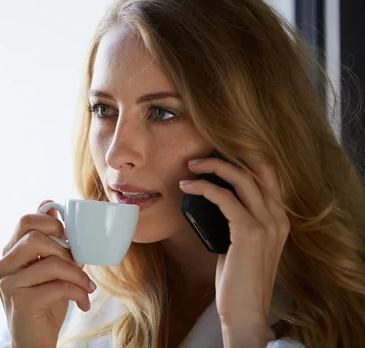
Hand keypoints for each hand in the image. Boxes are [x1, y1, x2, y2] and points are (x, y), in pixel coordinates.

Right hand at [0, 200, 95, 347]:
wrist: (34, 342)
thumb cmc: (44, 303)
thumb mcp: (48, 268)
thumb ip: (49, 241)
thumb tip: (52, 207)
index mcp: (9, 253)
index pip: (26, 221)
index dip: (51, 222)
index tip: (68, 237)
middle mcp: (3, 265)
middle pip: (35, 237)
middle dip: (65, 248)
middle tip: (78, 262)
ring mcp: (9, 283)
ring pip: (50, 262)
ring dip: (77, 274)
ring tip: (86, 285)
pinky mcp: (21, 301)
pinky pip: (58, 286)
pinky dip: (78, 292)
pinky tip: (83, 301)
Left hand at [179, 157, 289, 346]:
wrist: (246, 312)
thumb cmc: (239, 281)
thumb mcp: (244, 245)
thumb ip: (240, 223)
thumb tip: (217, 202)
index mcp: (279, 219)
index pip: (267, 175)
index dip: (243, 160)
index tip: (215, 157)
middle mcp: (278, 217)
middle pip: (256, 170)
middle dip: (225, 158)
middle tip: (198, 159)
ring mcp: (267, 224)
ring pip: (241, 178)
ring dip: (212, 167)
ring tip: (190, 167)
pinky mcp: (250, 232)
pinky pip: (224, 198)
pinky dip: (204, 188)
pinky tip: (188, 188)